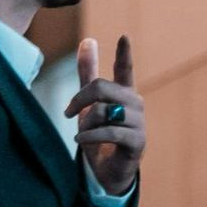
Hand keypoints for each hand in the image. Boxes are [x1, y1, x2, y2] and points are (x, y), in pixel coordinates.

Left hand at [66, 35, 145, 194]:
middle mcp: (135, 104)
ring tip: (82, 134)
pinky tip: (80, 140)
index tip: (124, 36)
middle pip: (103, 88)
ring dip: (87, 124)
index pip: (125, 69)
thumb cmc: (101, 133)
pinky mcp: (138, 141)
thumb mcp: (91, 102)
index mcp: (124, 93)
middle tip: (68, 112)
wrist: (109, 170)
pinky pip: (110, 131)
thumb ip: (89, 73)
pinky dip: (91, 136)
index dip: (124, 53)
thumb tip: (88, 40)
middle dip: (80, 99)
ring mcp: (139, 123)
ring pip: (104, 111)